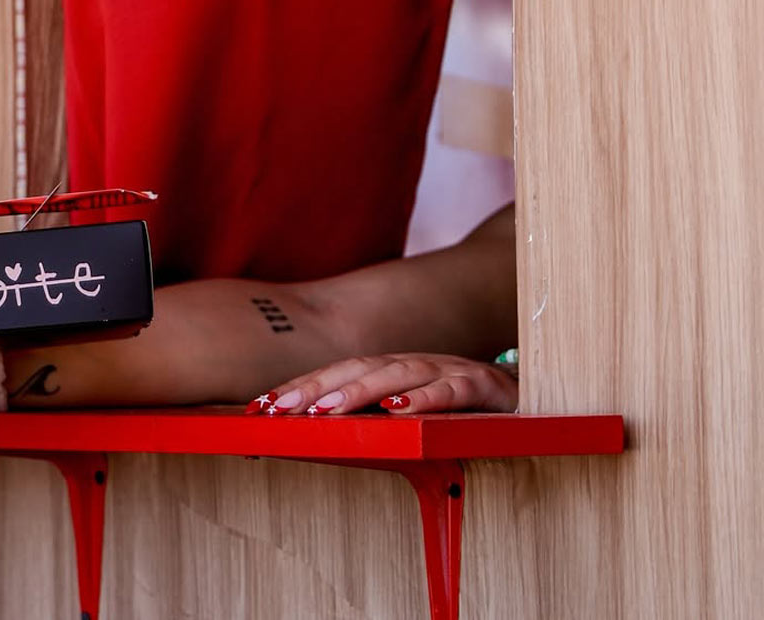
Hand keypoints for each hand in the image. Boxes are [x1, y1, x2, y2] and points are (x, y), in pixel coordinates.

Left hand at [244, 353, 516, 414]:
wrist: (536, 395)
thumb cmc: (463, 413)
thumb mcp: (410, 415)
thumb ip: (369, 420)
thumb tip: (308, 432)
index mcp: (392, 371)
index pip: (336, 375)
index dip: (298, 388)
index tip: (260, 407)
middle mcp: (415, 365)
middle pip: (358, 369)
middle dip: (316, 388)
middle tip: (280, 409)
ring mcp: (450, 371)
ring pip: (399, 375)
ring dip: (361, 392)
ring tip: (328, 408)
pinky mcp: (485, 387)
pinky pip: (454, 390)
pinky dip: (428, 398)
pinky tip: (403, 410)